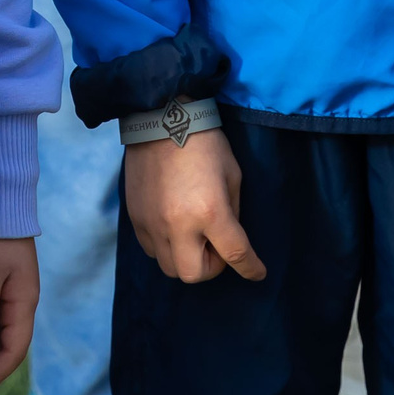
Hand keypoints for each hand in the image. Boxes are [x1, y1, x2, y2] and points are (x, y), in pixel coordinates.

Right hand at [125, 128, 267, 282]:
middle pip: (194, 275)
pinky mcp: (136, 219)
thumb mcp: (232, 174)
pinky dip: (166, 247)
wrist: (161, 120)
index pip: (235, 254)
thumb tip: (229, 238)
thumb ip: (232, 212)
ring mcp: (153, 224)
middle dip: (211, 267)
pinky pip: (152, 250)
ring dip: (187, 258)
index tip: (257, 273)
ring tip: (194, 235)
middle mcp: (179, 224)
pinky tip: (174, 226)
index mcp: (210, 211)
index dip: (250, 268)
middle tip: (216, 247)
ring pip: (170, 267)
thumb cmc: (204, 143)